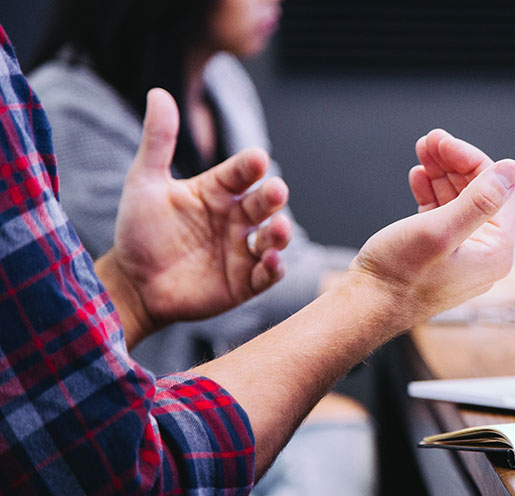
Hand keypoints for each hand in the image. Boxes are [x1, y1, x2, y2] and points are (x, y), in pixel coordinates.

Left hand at [97, 88, 291, 345]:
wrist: (132, 284)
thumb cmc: (139, 231)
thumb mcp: (144, 182)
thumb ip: (158, 141)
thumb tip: (159, 92)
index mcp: (218, 191)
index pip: (241, 173)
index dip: (250, 166)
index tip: (256, 159)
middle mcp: (236, 218)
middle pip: (263, 203)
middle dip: (273, 197)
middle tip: (276, 191)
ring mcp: (242, 250)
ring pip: (273, 238)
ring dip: (281, 233)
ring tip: (279, 228)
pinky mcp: (244, 282)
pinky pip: (267, 274)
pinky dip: (274, 268)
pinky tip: (271, 261)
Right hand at [347, 129, 514, 326]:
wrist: (366, 307)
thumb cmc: (399, 276)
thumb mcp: (440, 231)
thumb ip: (479, 200)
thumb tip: (513, 169)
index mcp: (495, 252)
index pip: (496, 190)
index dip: (470, 160)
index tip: (443, 141)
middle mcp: (484, 255)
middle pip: (478, 193)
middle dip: (453, 163)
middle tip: (430, 140)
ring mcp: (462, 255)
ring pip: (458, 201)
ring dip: (441, 174)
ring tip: (422, 151)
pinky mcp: (439, 254)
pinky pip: (442, 215)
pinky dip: (431, 193)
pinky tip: (419, 177)